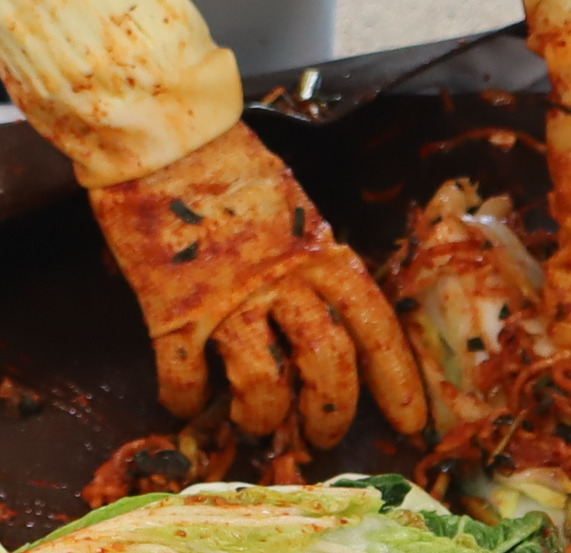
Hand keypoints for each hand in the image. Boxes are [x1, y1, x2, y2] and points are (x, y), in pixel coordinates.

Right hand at [87, 121, 425, 447]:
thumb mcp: (288, 203)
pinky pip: (184, 373)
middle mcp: (280, 280)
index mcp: (316, 251)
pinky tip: (185, 402)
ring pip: (263, 382)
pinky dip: (184, 399)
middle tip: (321, 436)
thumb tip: (315, 305)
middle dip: (329, 412)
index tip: (409, 422)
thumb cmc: (223, 160)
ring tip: (254, 425)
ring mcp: (226, 298)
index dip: (396, 380)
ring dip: (262, 416)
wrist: (161, 135)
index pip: (373, 324)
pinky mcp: (172, 309)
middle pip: (327, 363)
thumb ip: (304, 255)